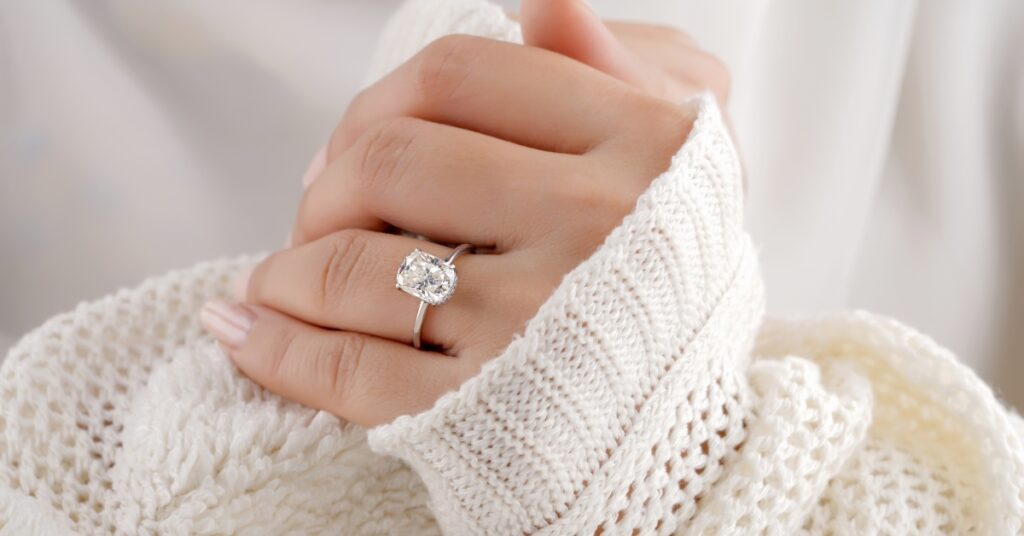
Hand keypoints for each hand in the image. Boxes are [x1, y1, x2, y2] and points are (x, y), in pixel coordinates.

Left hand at [200, 0, 730, 426]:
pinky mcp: (490, 412)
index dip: (380, 98)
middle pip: (388, 159)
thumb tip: (545, 4)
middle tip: (318, 216)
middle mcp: (592, 228)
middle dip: (324, 185)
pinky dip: (277, 348)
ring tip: (273, 282)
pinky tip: (247, 334)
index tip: (357, 140)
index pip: (459, 74)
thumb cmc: (674, 292)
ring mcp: (536, 322)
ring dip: (284, 271)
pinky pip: (350, 370)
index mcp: (640, 147)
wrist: (695, 438)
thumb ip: (614, 75)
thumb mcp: (683, 168)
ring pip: (349, 264)